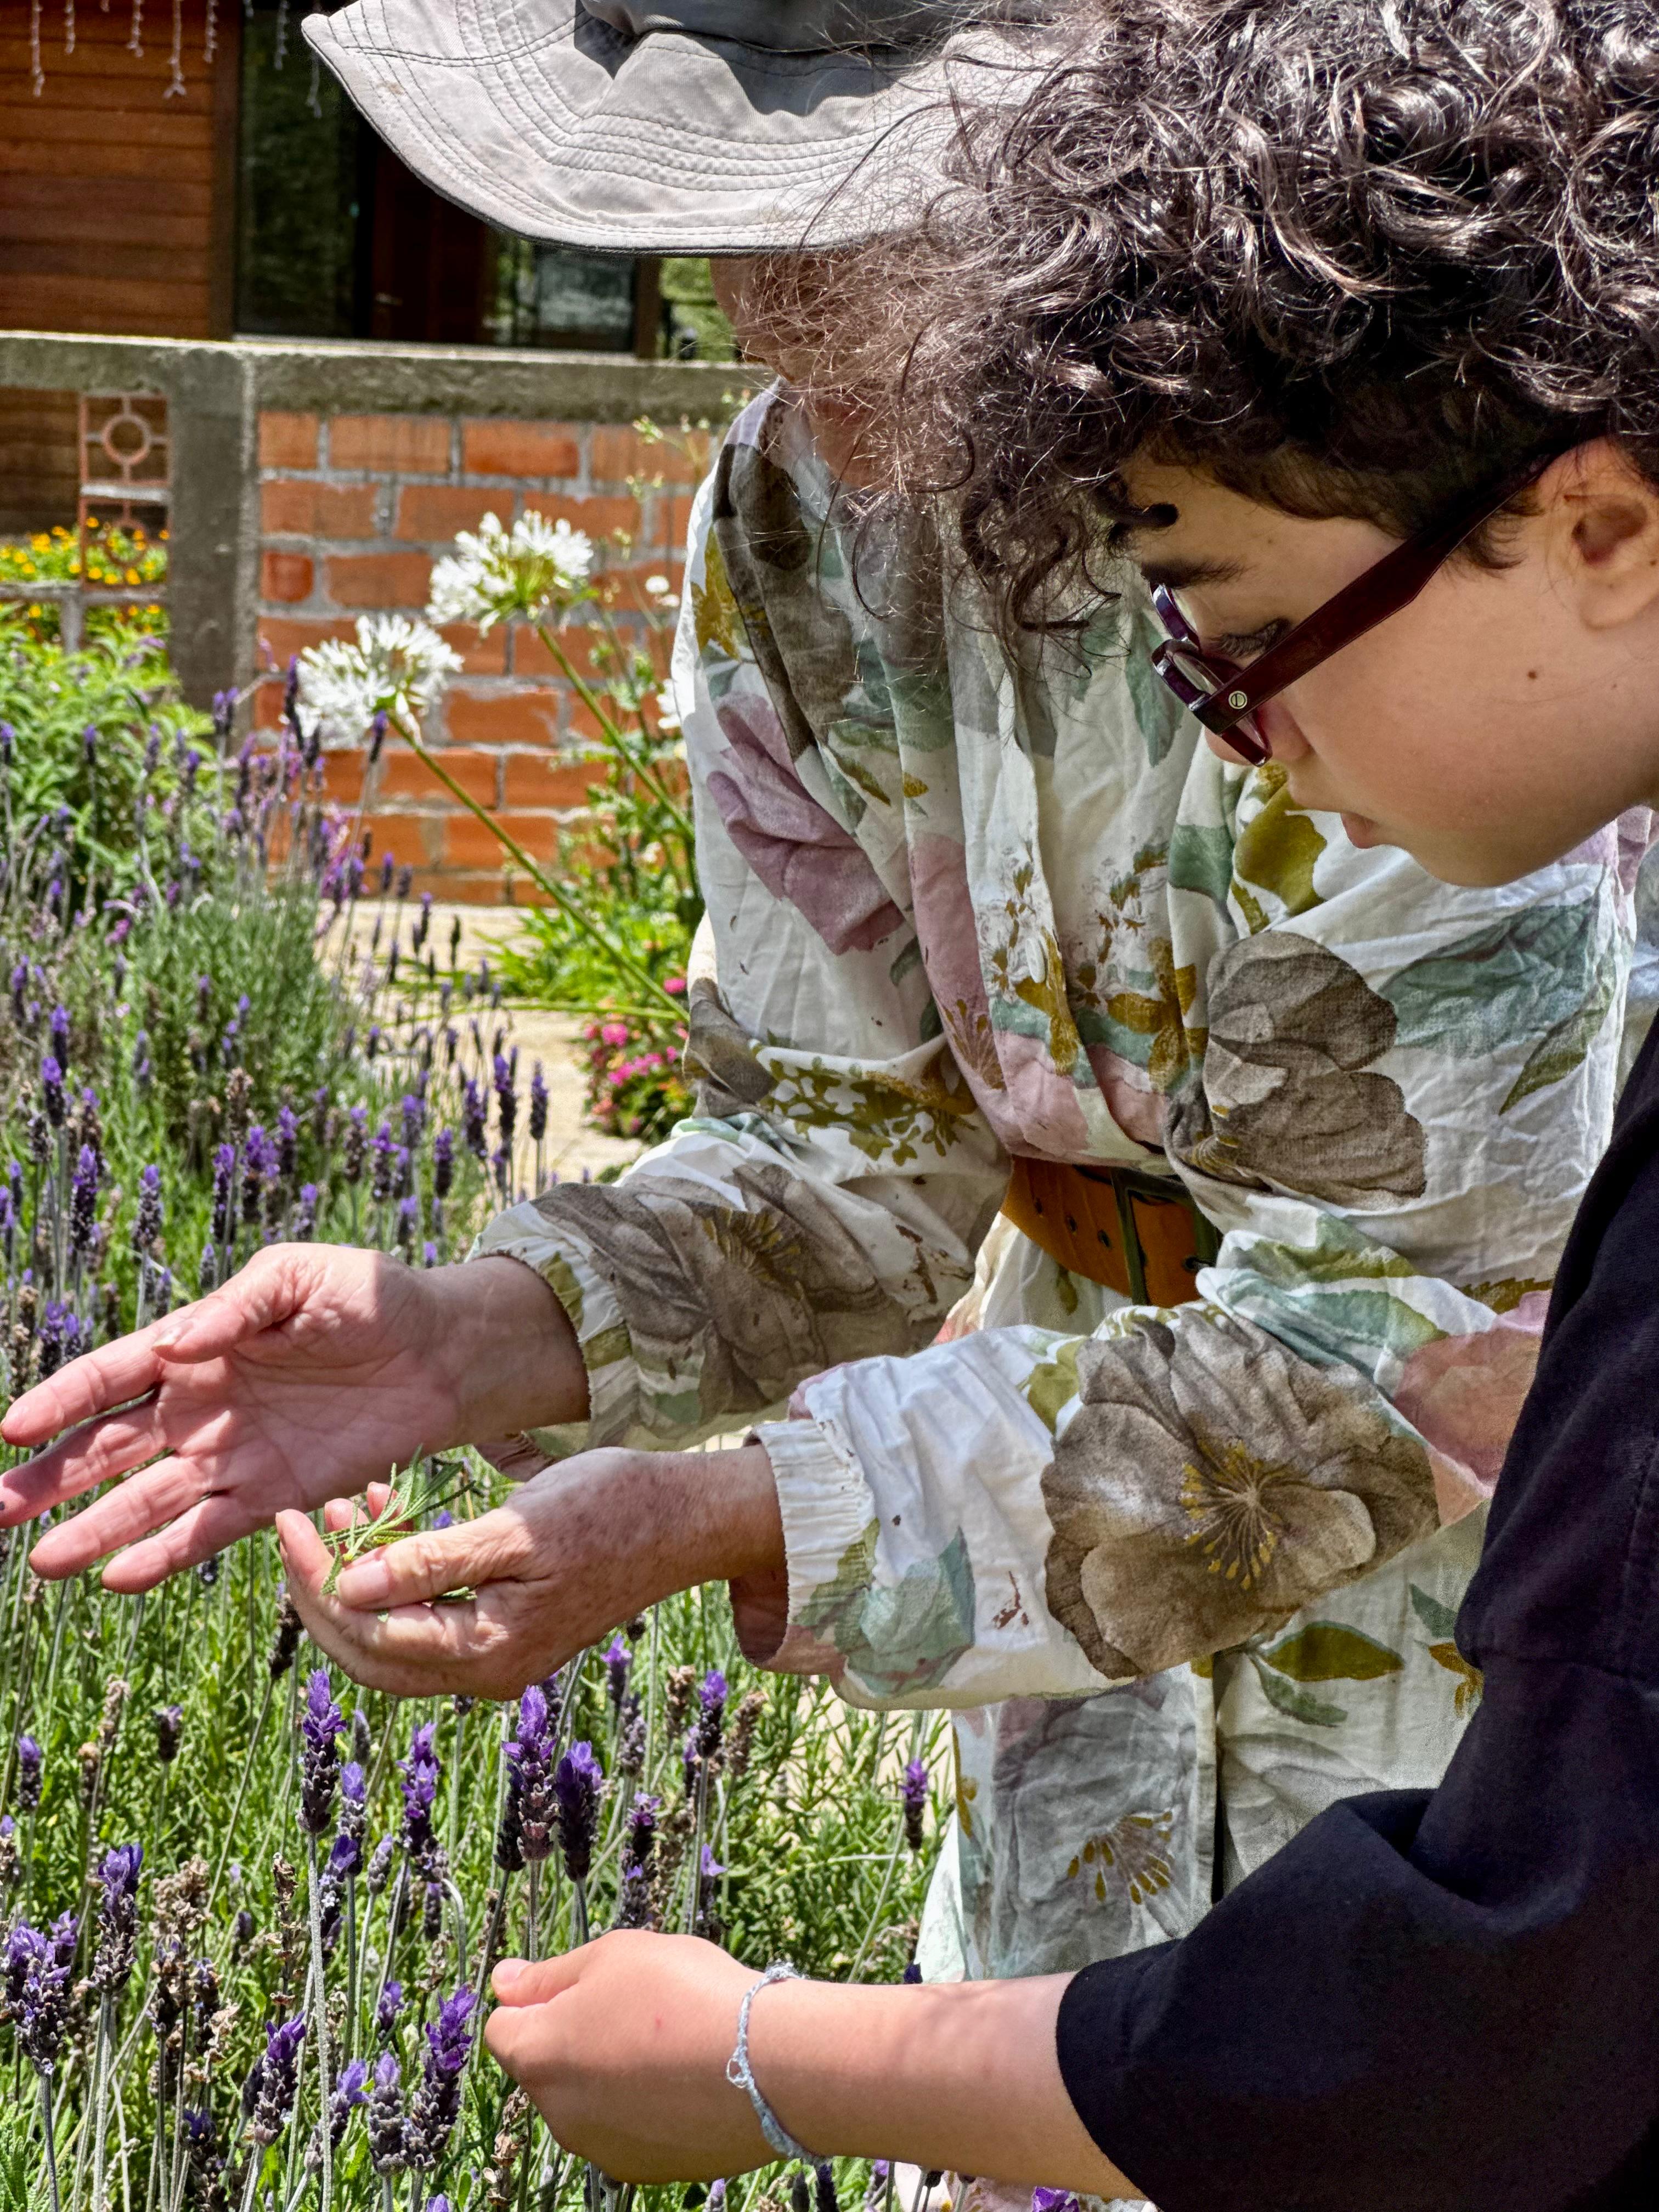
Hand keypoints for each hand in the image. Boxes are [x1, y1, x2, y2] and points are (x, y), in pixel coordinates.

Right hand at [0, 1246, 583, 1591]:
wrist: (444, 1351)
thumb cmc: (372, 1297)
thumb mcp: (302, 1276)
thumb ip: (238, 1306)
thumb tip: (181, 1340)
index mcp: (196, 1346)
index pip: (112, 1375)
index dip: (62, 1400)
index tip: (13, 1429)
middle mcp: (201, 1406)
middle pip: (110, 1447)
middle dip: (52, 1479)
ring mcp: (233, 1454)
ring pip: (147, 1499)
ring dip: (96, 1529)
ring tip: (42, 1561)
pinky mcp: (274, 1494)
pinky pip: (208, 1530)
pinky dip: (166, 1554)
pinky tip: (120, 1577)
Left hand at [275, 1442, 784, 1698]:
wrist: (688, 1517)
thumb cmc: (611, 1510)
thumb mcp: (517, 1527)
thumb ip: (432, 1561)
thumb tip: (347, 1589)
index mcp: (488, 1652)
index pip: (369, 1632)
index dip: (316, 1579)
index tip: (289, 1520)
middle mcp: (487, 1668)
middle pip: (369, 1650)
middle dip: (321, 1587)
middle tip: (296, 1520)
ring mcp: (498, 1652)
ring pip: (395, 1633)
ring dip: (356, 1576)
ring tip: (341, 1505)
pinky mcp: (508, 1625)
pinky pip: (429, 1614)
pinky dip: (396, 1573)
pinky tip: (387, 1517)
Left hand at [486, 1933, 768, 2181]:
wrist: (763, 2065)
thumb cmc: (681, 1995)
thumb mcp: (611, 1956)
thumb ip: (549, 1974)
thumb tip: (502, 1982)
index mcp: (538, 2055)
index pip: (502, 2029)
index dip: (532, 2000)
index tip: (576, 1983)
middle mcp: (557, 2113)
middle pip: (547, 2066)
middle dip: (574, 2036)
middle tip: (634, 2005)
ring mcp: (601, 2148)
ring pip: (587, 2100)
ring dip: (609, 2072)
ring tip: (669, 2042)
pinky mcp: (644, 2170)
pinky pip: (627, 2128)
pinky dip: (644, 2105)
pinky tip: (685, 2079)